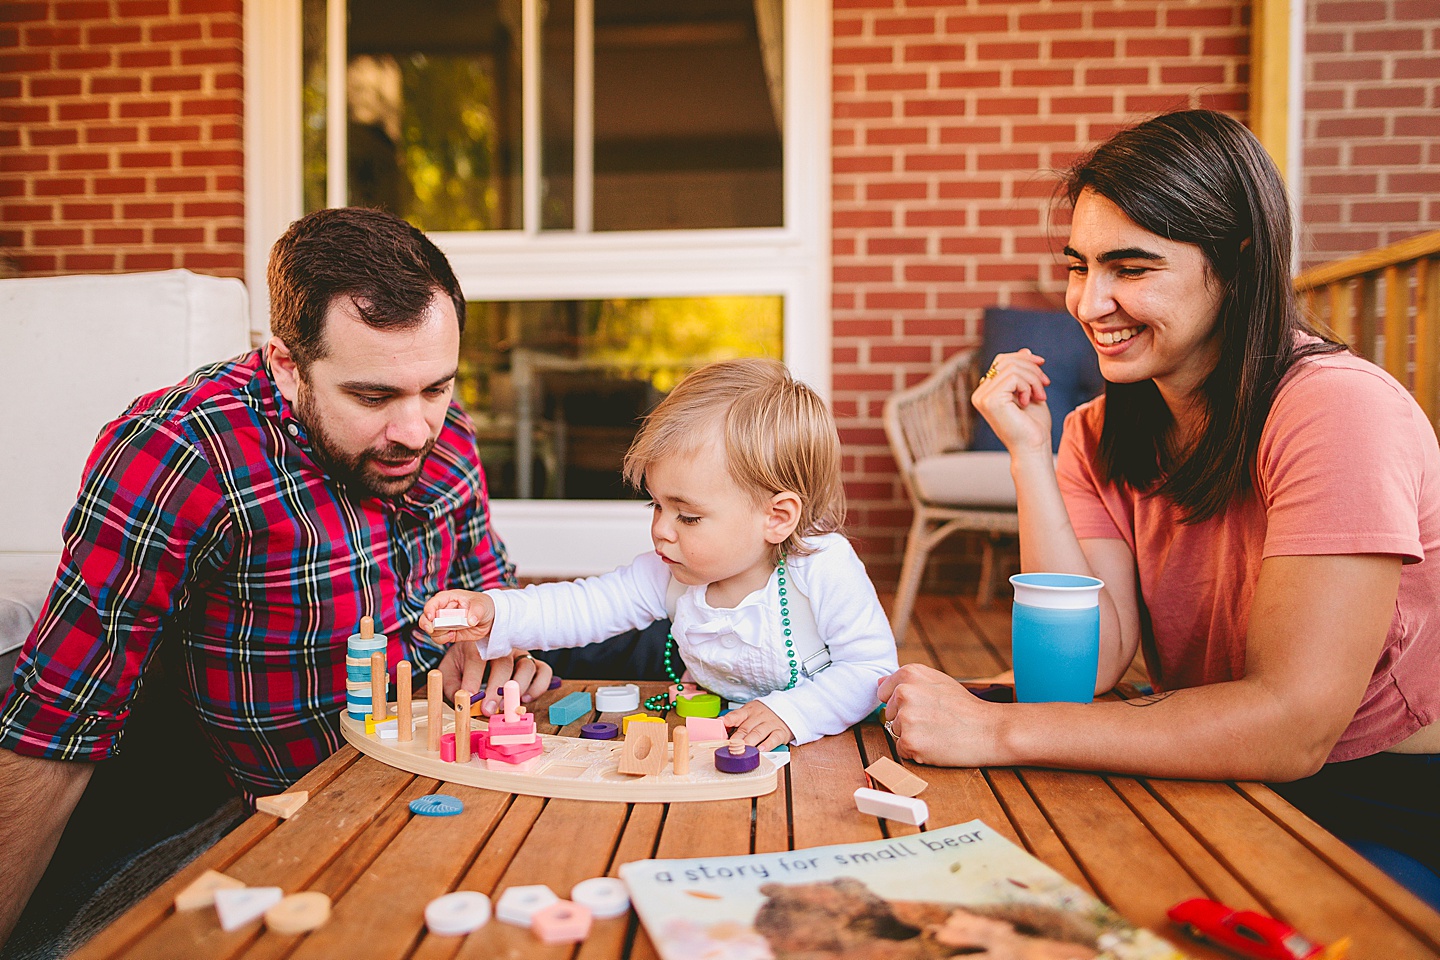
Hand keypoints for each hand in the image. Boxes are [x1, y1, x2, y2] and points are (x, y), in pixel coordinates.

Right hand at [419, 590, 495, 645]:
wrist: (490, 618)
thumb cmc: (483, 605)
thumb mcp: (482, 605)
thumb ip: (477, 611)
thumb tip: (470, 621)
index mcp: (448, 598)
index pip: (434, 602)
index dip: (429, 609)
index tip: (432, 617)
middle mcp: (443, 610)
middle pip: (426, 617)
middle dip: (426, 624)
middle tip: (431, 629)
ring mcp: (444, 623)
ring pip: (431, 630)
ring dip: (437, 633)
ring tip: (451, 632)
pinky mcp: (448, 633)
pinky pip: (439, 638)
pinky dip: (443, 639)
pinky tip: (452, 636)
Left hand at [437, 646, 552, 715]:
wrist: (478, 646)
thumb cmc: (464, 661)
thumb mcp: (450, 669)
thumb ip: (451, 685)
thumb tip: (460, 699)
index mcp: (478, 644)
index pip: (476, 659)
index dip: (472, 680)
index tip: (468, 699)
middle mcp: (503, 646)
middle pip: (504, 663)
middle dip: (496, 690)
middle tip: (488, 710)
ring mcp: (520, 653)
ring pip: (527, 666)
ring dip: (518, 688)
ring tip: (507, 705)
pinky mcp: (534, 662)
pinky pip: (544, 672)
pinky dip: (538, 687)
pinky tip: (525, 699)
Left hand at [723, 701, 792, 751]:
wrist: (788, 708)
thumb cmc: (764, 714)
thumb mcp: (750, 713)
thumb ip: (737, 721)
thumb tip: (721, 730)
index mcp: (749, 711)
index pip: (737, 715)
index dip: (728, 720)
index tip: (721, 724)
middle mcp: (759, 717)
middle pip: (745, 727)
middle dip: (736, 738)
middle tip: (729, 746)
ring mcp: (770, 724)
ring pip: (758, 733)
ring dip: (749, 742)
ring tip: (742, 750)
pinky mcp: (780, 732)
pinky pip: (773, 738)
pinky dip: (767, 745)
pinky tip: (761, 749)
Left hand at [878, 664, 1003, 766]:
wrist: (990, 730)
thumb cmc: (964, 707)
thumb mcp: (937, 681)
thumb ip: (907, 681)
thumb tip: (879, 683)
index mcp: (909, 674)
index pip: (883, 692)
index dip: (902, 703)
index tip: (923, 706)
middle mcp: (904, 693)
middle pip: (888, 714)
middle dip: (906, 720)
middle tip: (935, 720)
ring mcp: (905, 718)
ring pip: (895, 732)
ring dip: (912, 736)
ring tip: (937, 732)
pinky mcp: (909, 742)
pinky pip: (902, 750)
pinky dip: (916, 752)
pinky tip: (936, 745)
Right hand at [971, 349, 1053, 456]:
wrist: (1034, 448)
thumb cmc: (1033, 426)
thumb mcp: (1030, 391)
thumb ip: (1025, 372)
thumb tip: (1025, 350)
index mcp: (986, 392)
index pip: (1002, 361)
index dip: (1023, 358)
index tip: (1042, 366)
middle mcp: (980, 394)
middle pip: (1006, 361)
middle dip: (1031, 368)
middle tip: (1046, 384)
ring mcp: (983, 397)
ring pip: (1012, 367)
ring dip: (1033, 379)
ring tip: (1041, 396)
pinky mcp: (991, 400)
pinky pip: (1013, 377)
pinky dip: (1029, 385)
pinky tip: (1030, 401)